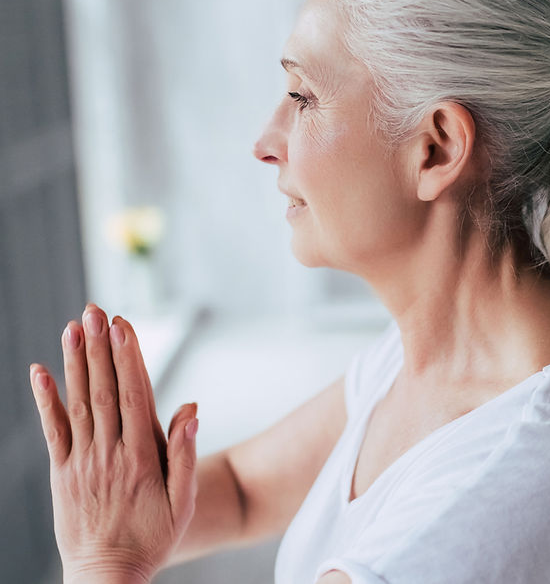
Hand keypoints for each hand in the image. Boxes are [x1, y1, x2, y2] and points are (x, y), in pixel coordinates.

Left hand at [28, 304, 198, 583]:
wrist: (107, 576)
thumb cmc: (153, 538)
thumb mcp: (183, 501)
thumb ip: (185, 453)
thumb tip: (190, 408)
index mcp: (141, 457)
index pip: (135, 395)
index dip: (128, 358)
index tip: (124, 325)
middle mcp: (108, 454)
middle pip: (104, 390)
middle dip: (100, 348)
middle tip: (95, 311)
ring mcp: (81, 463)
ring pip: (78, 404)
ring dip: (75, 363)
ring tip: (73, 328)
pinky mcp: (62, 474)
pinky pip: (53, 431)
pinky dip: (46, 400)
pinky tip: (40, 372)